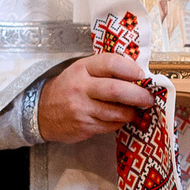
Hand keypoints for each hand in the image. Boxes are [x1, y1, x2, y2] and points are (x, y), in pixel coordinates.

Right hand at [37, 52, 154, 141]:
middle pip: (116, 90)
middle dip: (138, 95)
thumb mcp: (80, 70)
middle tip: (149, 98)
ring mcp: (82, 109)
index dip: (131, 69)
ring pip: (116, 112)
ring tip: (136, 109)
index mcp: (82, 69)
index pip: (111, 63)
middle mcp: (81, 88)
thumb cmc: (68, 88)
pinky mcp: (84, 126)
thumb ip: (104, 69)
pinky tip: (120, 118)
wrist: (41, 111)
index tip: (141, 75)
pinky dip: (119, 122)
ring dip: (131, 112)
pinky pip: (110, 125)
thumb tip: (137, 74)